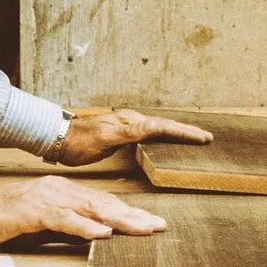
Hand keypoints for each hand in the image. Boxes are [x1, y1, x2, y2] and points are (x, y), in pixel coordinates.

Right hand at [0, 175, 168, 245]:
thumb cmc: (7, 220)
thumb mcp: (45, 225)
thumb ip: (70, 226)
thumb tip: (96, 235)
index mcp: (65, 193)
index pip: (104, 203)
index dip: (130, 212)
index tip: (153, 223)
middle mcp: (61, 191)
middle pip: (104, 203)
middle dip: (133, 215)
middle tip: (159, 226)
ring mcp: (48, 199)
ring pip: (90, 209)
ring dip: (118, 219)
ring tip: (142, 228)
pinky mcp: (34, 211)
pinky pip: (64, 219)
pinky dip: (84, 226)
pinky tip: (102, 232)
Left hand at [46, 107, 213, 166]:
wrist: (59, 139)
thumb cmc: (79, 142)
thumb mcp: (105, 138)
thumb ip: (129, 132)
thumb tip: (152, 127)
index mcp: (131, 122)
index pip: (164, 127)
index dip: (184, 133)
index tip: (203, 138)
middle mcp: (132, 122)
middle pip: (165, 126)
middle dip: (186, 131)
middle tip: (207, 137)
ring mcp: (127, 128)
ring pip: (159, 130)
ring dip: (176, 134)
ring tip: (194, 139)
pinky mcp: (122, 136)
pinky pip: (149, 136)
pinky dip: (162, 139)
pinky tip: (166, 144)